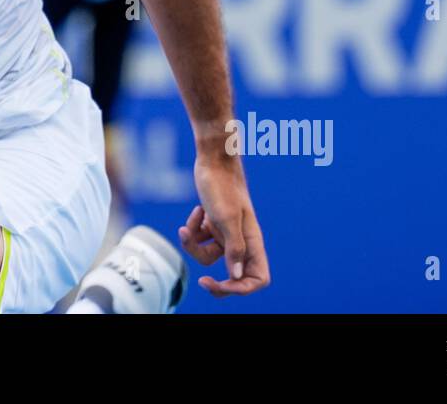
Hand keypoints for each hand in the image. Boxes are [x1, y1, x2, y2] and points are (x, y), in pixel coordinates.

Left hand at [178, 157, 270, 297]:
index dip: (242, 287)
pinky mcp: (213, 225)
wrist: (213, 159)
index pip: (258, 277)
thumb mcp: (226, 217)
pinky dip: (193, 230)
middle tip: (203, 282)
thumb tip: (237, 276)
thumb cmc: (222, 185)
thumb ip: (233, 247)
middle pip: (235, 276)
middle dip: (217, 282)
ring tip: (188, 226)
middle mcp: (241, 240)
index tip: (222, 283)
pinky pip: (200, 240)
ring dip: (194, 244)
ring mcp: (226, 233)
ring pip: (209, 257)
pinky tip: (196, 213)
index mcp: (252, 241)